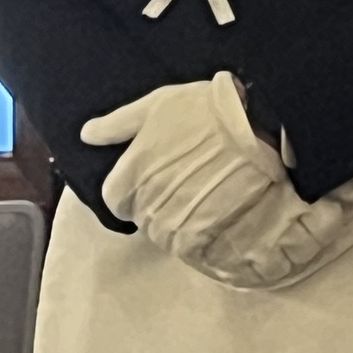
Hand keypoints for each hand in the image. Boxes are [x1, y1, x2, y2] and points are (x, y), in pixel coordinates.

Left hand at [81, 73, 340, 283]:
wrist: (265, 128)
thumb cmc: (207, 110)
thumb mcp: (159, 104)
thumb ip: (119, 123)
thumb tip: (86, 135)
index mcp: (129, 178)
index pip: (115, 197)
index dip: (134, 184)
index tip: (158, 170)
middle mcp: (147, 208)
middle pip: (143, 216)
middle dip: (160, 199)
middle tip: (190, 175)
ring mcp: (178, 229)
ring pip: (168, 233)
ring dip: (184, 216)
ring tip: (212, 190)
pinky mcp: (208, 243)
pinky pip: (194, 248)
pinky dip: (205, 232)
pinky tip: (224, 209)